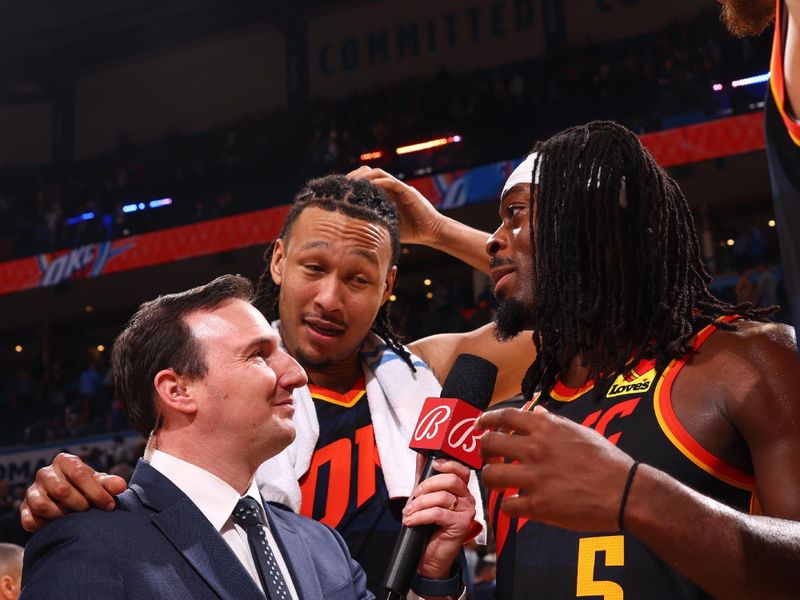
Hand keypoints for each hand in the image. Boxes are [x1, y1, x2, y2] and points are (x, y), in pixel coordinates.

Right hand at [20, 453, 127, 531]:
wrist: (66, 499)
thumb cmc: (85, 487)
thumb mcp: (99, 483)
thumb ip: (110, 484)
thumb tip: (120, 486)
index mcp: (65, 461)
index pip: (80, 474)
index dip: (96, 492)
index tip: (109, 505)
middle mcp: (45, 473)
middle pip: (61, 490)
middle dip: (79, 504)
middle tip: (88, 511)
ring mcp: (32, 490)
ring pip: (43, 505)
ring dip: (61, 515)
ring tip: (73, 519)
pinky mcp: (23, 508)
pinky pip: (29, 520)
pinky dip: (44, 525)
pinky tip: (57, 526)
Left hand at [346, 166, 442, 244]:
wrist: (431, 232)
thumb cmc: (409, 232)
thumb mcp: (385, 226)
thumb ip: (372, 222)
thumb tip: (351, 231)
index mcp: (384, 194)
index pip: (366, 181)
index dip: (353, 182)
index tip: (340, 189)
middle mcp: (391, 188)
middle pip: (370, 173)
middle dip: (355, 176)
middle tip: (343, 185)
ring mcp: (400, 189)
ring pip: (380, 174)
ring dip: (365, 177)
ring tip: (354, 183)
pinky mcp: (408, 192)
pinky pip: (393, 183)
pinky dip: (381, 182)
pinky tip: (371, 187)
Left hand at [403, 456, 476, 579]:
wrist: (430, 556)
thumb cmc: (429, 525)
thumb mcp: (424, 496)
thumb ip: (424, 475)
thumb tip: (421, 453)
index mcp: (461, 489)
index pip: (461, 470)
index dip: (448, 464)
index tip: (433, 464)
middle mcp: (468, 499)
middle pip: (451, 480)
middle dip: (428, 485)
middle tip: (414, 495)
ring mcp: (466, 512)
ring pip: (442, 497)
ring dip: (419, 504)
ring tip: (408, 512)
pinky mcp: (461, 525)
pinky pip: (438, 513)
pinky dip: (420, 516)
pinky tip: (411, 521)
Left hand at [477, 406, 633, 531]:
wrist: (626, 491)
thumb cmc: (606, 460)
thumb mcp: (579, 431)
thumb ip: (553, 423)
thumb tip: (538, 414)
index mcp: (546, 427)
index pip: (504, 416)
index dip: (486, 420)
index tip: (480, 426)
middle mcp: (535, 449)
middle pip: (489, 444)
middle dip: (483, 451)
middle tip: (489, 458)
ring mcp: (535, 478)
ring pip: (491, 476)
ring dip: (491, 480)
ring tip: (499, 483)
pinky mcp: (538, 506)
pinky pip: (506, 506)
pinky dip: (509, 506)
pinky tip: (517, 505)